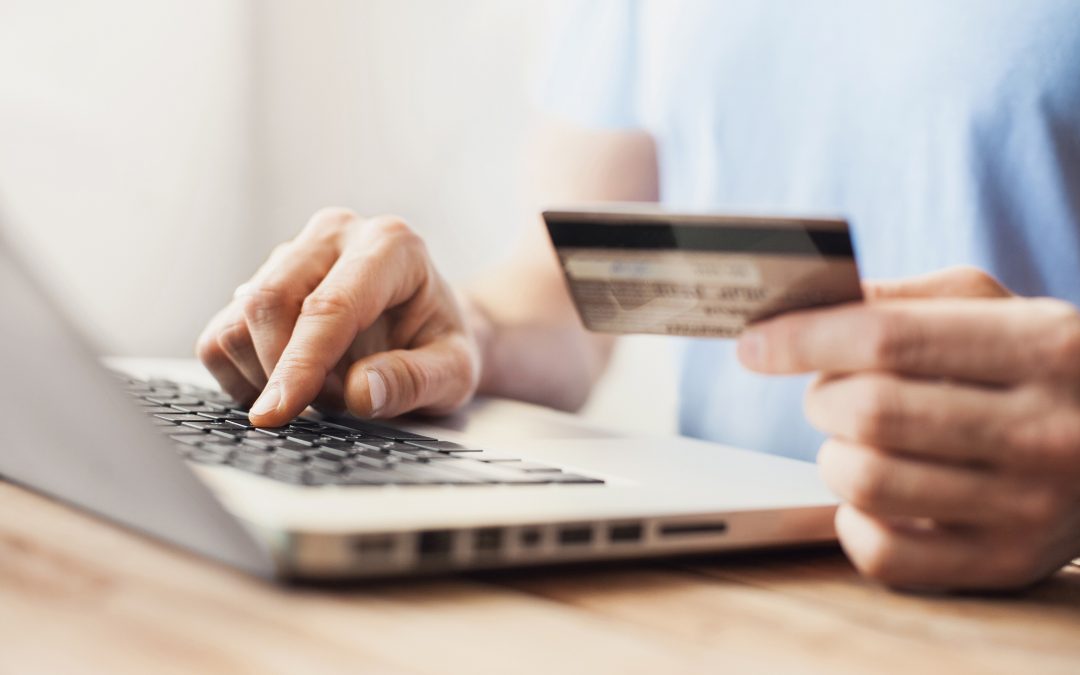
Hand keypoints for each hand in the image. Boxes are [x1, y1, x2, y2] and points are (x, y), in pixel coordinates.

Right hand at [196, 208, 479, 426]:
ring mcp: (291, 253)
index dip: (300, 363)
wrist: (427, 329)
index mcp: (391, 244)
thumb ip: (416, 381)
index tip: (277, 413)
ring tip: (322, 389)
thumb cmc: (441, 346)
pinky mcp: (258, 280)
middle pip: (269, 301)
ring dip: (267, 375)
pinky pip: (221, 336)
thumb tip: (360, 391)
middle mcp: (335, 234)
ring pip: (238, 319)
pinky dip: (244, 376)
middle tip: (325, 406)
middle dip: (281, 371)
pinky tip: (289, 382)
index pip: (330, 305)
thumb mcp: (455, 373)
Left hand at [738, 266, 1079, 590]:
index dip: (803, 340)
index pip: (887, 339)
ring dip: (833, 456)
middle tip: (828, 392)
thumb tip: (801, 310)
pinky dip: (852, 523)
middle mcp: (1044, 429)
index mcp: (1040, 345)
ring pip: (869, 482)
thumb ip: (903, 300)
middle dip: (821, 397)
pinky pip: (885, 556)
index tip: (755, 344)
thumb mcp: (994, 308)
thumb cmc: (1040, 366)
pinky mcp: (1007, 564)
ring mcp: (1030, 506)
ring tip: (856, 442)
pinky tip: (870, 499)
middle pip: (871, 412)